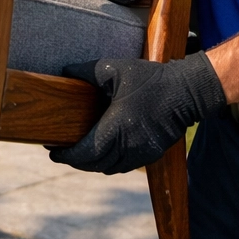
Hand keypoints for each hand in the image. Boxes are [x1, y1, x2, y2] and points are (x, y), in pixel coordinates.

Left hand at [50, 53, 225, 173]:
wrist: (186, 92)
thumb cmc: (149, 79)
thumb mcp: (114, 69)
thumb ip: (86, 71)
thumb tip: (64, 72)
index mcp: (116, 128)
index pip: (85, 153)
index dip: (66, 156)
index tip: (53, 152)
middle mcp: (129, 146)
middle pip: (94, 165)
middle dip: (76, 160)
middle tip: (61, 151)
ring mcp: (141, 153)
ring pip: (109, 169)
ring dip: (92, 164)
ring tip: (79, 152)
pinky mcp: (151, 154)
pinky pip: (123, 166)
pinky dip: (109, 163)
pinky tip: (102, 151)